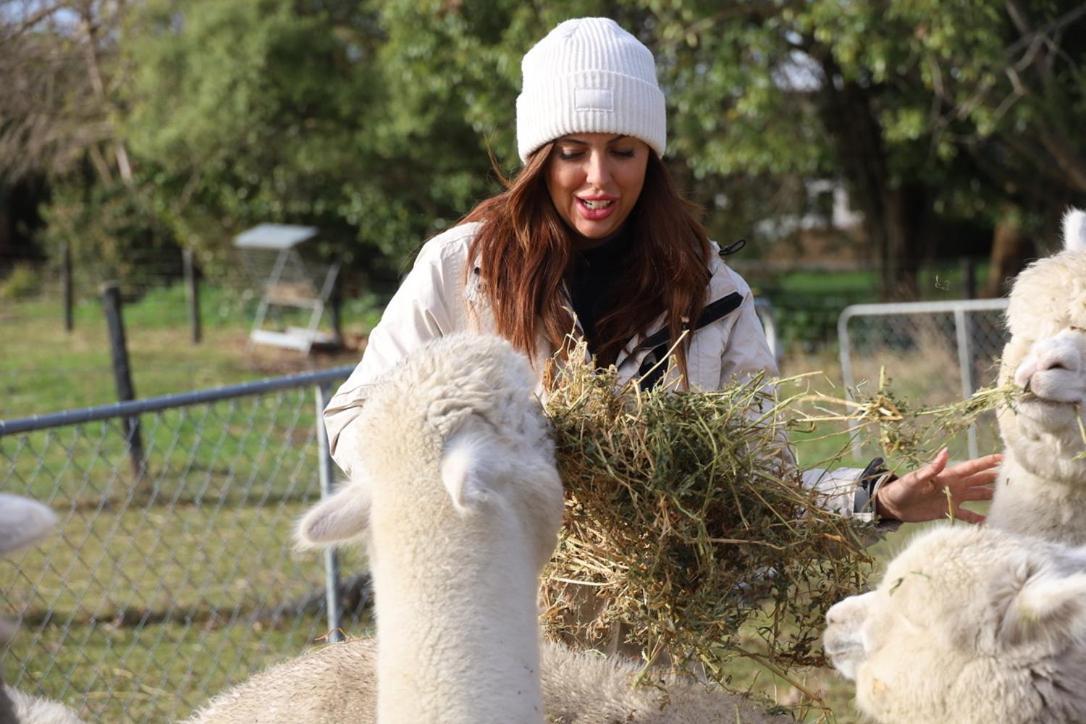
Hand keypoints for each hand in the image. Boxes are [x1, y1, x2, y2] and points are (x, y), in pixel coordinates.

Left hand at [874, 448, 1000, 523]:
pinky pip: (967, 515)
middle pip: (980, 480)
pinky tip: (990, 523)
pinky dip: (978, 519)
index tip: (1004, 458)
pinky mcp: (947, 511)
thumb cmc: (902, 488)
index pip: (972, 467)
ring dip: (991, 497)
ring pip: (977, 496)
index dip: (988, 462)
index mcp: (948, 476)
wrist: (892, 505)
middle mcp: (954, 485)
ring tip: (1010, 499)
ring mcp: (952, 498)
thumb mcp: (915, 478)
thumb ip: (931, 468)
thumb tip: (945, 452)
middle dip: (996, 478)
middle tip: (1016, 478)